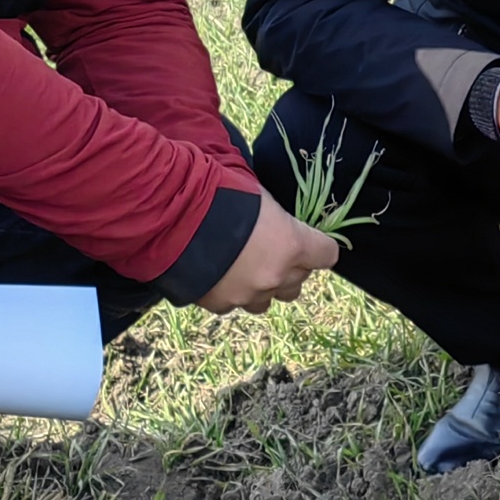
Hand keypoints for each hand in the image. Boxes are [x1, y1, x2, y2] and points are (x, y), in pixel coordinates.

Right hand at [198, 190, 339, 314]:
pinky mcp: (220, 304)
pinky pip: (235, 303)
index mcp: (293, 244)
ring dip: (262, 285)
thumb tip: (280, 220)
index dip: (319, 247)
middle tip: (272, 249)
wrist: (172, 216)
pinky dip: (231, 291)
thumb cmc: (220, 194)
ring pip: (268, 299)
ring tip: (244, 266)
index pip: (327, 254)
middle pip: (298, 280)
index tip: (311, 242)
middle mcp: (275, 275)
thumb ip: (278, 218)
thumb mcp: (260, 196)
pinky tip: (218, 272)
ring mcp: (247, 294)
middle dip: (289, 267)